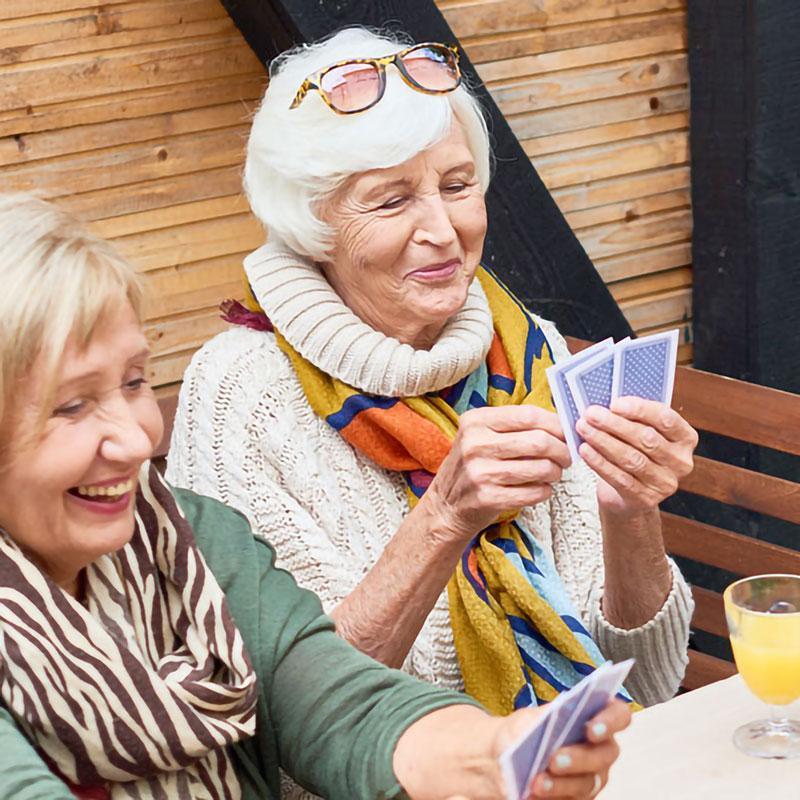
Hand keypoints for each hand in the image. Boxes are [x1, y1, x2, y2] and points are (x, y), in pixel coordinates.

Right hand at [426, 406, 570, 539]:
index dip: (555, 424)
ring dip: (555, 472)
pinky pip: (534, 493)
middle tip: (566, 457)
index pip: (529, 415)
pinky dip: (545, 491)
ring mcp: (480, 472)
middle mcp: (475, 444)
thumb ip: (514, 426)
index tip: (566, 433)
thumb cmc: (473, 465)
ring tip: (553, 473)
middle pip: (539, 441)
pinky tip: (540, 489)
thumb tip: (561, 424)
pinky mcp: (487, 498)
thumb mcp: (482, 435)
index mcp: (476, 421)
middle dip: (562, 450)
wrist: (446, 504)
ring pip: (541, 468)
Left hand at [526, 700, 630, 798]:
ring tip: (537, 783)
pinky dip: (552, 799)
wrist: (505, 759)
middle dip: (579, 758)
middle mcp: (600, 749)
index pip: (619, 715)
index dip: (611, 720)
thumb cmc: (523, 732)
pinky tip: (532, 796)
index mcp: (594, 718)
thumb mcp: (526, 719)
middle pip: (604, 755)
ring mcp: (592, 778)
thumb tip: (548, 722)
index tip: (591, 729)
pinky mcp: (578, 799)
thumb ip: (540, 719)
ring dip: (561, 784)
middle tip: (554, 760)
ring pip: (588, 784)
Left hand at [575, 397, 697, 516]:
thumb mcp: (641, 433)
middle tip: (591, 414)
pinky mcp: (646, 499)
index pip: (666, 419)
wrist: (629, 496)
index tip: (614, 404)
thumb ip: (633, 418)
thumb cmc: (635, 453)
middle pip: (646, 439)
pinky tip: (585, 450)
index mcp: (685, 438)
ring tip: (584, 429)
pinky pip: (620, 478)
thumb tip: (607, 404)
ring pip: (631, 459)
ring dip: (603, 441)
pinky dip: (599, 462)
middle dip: (615, 424)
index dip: (640, 410)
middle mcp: (681, 461)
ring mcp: (666, 483)